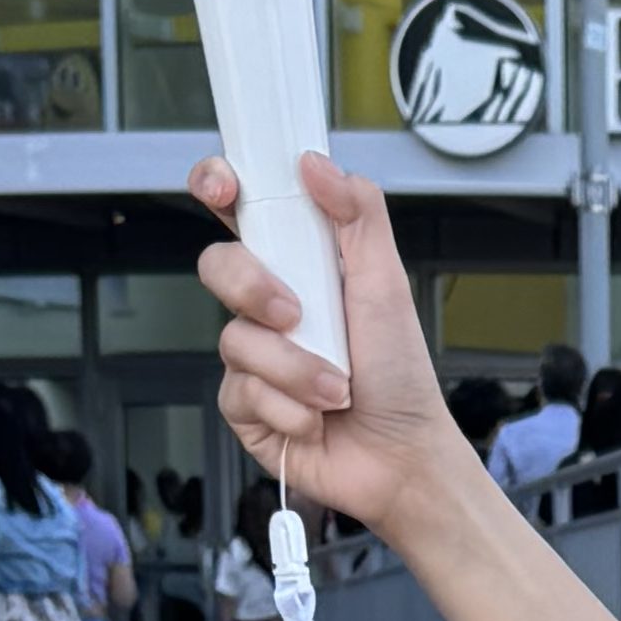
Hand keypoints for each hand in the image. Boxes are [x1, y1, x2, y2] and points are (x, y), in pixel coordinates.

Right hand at [190, 149, 465, 543]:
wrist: (403, 457)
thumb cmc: (400, 376)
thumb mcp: (387, 283)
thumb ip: (359, 215)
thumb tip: (316, 163)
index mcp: (297, 266)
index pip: (240, 211)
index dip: (218, 187)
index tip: (223, 187)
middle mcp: (266, 307)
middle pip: (218, 266)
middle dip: (253, 288)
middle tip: (297, 314)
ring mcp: (251, 357)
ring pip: (235, 340)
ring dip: (296, 369)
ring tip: (338, 389)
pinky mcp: (244, 408)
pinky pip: (241, 393)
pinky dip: (289, 407)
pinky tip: (316, 419)